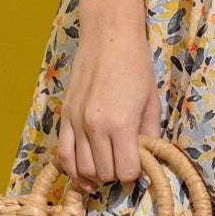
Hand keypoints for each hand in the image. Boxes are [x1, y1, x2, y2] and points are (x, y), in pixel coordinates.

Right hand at [57, 22, 162, 191]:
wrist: (108, 38)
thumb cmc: (135, 66)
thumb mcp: (151, 102)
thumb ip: (150, 135)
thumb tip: (148, 160)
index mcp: (121, 124)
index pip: (126, 171)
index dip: (135, 173)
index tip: (139, 164)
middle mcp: (96, 127)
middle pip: (104, 173)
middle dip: (117, 174)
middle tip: (126, 163)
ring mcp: (77, 122)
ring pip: (83, 168)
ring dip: (97, 174)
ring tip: (109, 166)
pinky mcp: (65, 116)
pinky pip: (63, 154)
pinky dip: (72, 170)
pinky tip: (83, 177)